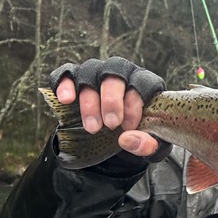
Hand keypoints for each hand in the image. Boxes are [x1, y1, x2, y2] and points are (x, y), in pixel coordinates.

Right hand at [50, 57, 165, 158]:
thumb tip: (127, 139)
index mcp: (145, 83)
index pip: (142, 83)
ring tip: (93, 128)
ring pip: (90, 74)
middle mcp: (122, 72)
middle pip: (115, 74)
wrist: (117, 137)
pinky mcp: (75, 78)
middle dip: (111, 100)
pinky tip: (66, 100)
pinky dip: (65, 84)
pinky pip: (66, 73)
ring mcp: (98, 73)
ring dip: (90, 102)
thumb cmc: (139, 135)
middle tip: (111, 125)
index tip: (128, 126)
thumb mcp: (152, 145)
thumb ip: (148, 144)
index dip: (134, 103)